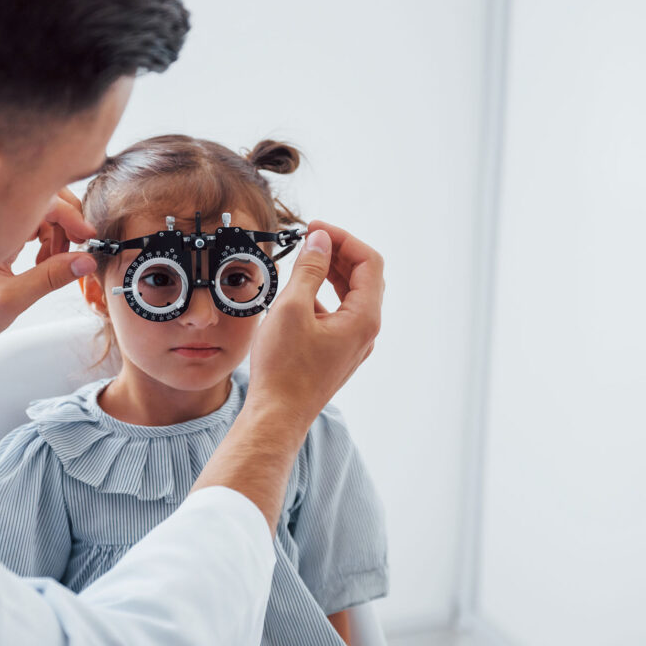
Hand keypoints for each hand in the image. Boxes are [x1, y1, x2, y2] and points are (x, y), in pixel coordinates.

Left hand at [0, 188, 98, 351]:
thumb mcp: (11, 299)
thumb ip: (49, 278)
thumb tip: (84, 261)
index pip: (41, 201)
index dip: (70, 216)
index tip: (87, 237)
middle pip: (43, 199)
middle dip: (66, 221)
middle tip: (77, 247)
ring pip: (40, 212)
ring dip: (58, 233)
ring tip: (55, 262)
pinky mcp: (0, 237)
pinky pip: (32, 225)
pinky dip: (47, 240)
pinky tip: (44, 261)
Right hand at [246, 221, 383, 430]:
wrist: (276, 416)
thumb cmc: (283, 369)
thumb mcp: (292, 308)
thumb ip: (309, 269)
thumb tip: (320, 240)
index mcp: (364, 318)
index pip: (369, 262)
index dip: (343, 238)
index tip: (315, 229)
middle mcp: (365, 332)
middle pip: (363, 278)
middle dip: (337, 253)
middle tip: (308, 239)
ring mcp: (352, 345)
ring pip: (350, 297)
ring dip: (329, 273)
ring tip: (302, 261)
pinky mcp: (336, 354)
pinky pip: (337, 315)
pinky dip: (321, 296)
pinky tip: (296, 295)